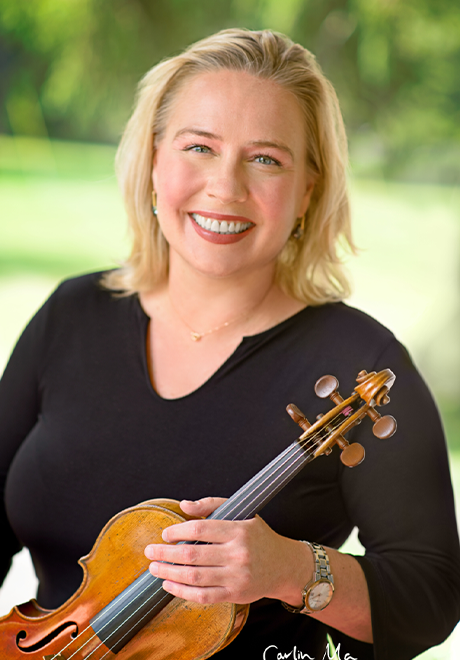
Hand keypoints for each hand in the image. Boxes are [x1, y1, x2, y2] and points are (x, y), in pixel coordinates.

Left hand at [144, 497, 311, 605]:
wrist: (285, 566)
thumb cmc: (259, 537)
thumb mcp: (242, 513)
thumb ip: (212, 505)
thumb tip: (184, 505)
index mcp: (238, 530)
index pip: (200, 530)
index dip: (178, 532)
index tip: (166, 534)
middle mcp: (237, 554)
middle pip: (193, 555)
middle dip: (166, 554)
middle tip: (150, 552)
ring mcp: (236, 576)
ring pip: (195, 577)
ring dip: (169, 573)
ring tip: (154, 568)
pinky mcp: (235, 594)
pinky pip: (203, 596)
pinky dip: (182, 592)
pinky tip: (169, 584)